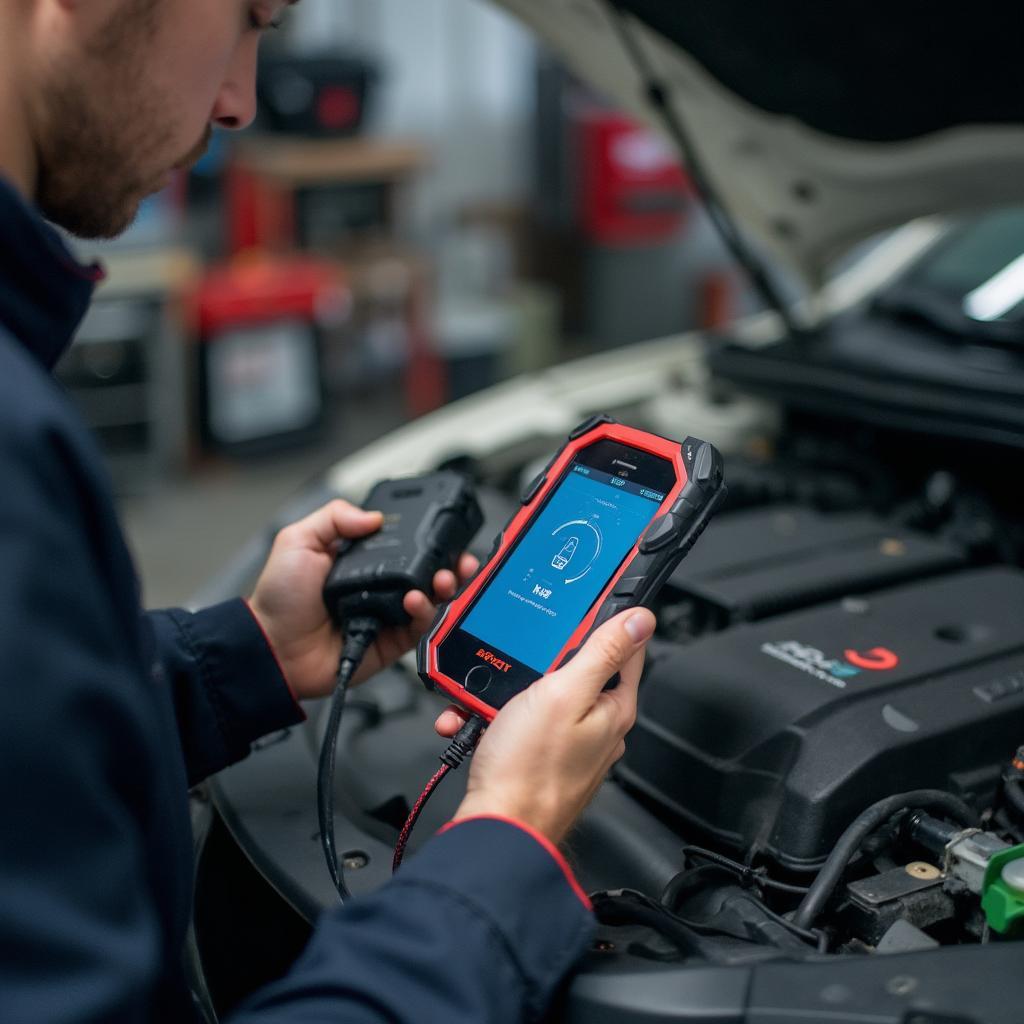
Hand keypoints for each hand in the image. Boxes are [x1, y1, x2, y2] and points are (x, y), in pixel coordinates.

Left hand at [248, 499, 477, 700]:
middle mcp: (380, 588)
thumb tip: (373, 514)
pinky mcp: (391, 644)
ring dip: (445, 588)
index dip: (429, 542)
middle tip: (459, 561)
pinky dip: (425, 614)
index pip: (406, 548)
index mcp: (363, 563)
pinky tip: (415, 600)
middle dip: (451, 566)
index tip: (445, 534)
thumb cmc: (279, 600)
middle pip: (428, 575)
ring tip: (443, 579)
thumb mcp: (298, 541)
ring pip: (432, 601)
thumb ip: (334, 517)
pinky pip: (419, 629)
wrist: (273, 647)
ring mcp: (388, 616)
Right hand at [438, 609, 654, 844]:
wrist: (497, 827)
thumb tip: (641, 620)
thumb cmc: (530, 770)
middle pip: (577, 670)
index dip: (606, 622)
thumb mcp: (564, 694)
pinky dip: (496, 718)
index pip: (626, 648)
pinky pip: (520, 723)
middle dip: (541, 660)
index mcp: (614, 708)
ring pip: (542, 696)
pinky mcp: (540, 757)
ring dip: (509, 690)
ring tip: (490, 697)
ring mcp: (569, 743)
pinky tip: (478, 722)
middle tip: (520, 660)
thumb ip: (602, 653)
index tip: (582, 609)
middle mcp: (599, 727)